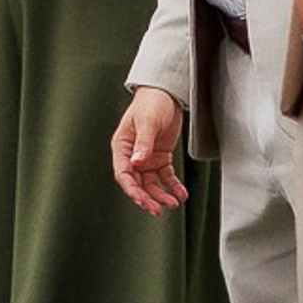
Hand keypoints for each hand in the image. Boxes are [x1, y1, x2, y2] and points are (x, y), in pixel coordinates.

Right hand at [109, 87, 188, 215]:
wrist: (166, 93)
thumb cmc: (151, 103)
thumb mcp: (147, 121)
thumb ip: (143, 143)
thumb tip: (137, 162)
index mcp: (122, 147)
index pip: (123, 174)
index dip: (132, 189)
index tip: (144, 200)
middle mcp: (132, 155)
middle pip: (136, 183)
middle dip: (147, 197)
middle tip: (158, 209)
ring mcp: (146, 158)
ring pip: (151, 183)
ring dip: (160, 194)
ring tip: (173, 202)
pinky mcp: (161, 157)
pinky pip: (165, 176)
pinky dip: (172, 185)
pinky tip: (180, 193)